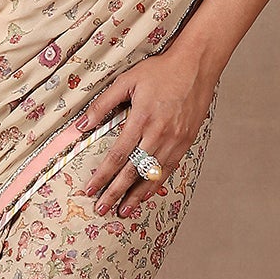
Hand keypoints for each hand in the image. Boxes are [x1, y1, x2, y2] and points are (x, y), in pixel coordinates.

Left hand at [77, 51, 216, 218]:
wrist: (196, 66)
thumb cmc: (161, 71)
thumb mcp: (127, 81)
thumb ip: (103, 104)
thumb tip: (82, 125)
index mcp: (142, 119)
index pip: (117, 155)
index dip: (102, 175)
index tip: (90, 189)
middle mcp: (159, 134)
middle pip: (133, 171)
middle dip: (115, 193)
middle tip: (102, 210)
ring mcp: (175, 140)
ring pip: (152, 175)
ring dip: (136, 196)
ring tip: (123, 211)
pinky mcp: (185, 142)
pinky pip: (168, 169)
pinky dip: (155, 185)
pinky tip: (146, 195)